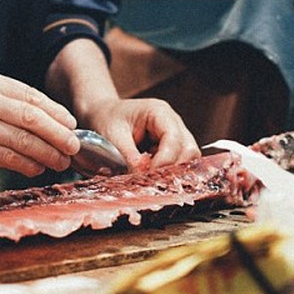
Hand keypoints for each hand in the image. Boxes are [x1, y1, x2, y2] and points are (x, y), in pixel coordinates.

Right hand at [0, 61, 80, 176]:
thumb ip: (9, 98)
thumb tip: (49, 119)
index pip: (31, 97)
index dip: (56, 112)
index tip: (71, 123)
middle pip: (32, 120)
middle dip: (58, 135)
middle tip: (74, 146)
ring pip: (22, 143)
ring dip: (46, 155)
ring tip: (60, 161)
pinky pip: (7, 160)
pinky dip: (26, 165)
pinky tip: (37, 168)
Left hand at [80, 97, 200, 169]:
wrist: (105, 114)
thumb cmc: (108, 119)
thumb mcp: (113, 136)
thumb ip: (129, 156)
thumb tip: (142, 175)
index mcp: (160, 112)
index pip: (174, 139)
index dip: (164, 161)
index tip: (149, 176)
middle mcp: (173, 122)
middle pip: (188, 150)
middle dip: (172, 169)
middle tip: (150, 181)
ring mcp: (175, 134)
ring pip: (187, 159)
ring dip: (170, 172)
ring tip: (148, 176)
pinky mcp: (171, 146)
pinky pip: (178, 163)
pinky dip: (166, 172)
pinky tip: (149, 173)